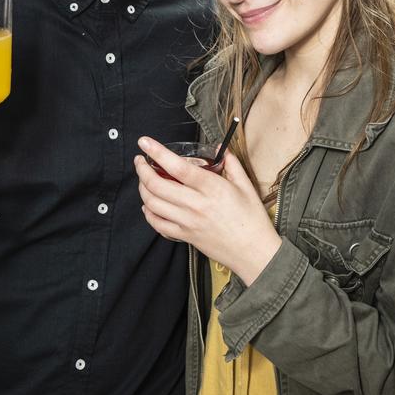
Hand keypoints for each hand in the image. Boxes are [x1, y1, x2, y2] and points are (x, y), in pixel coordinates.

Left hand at [134, 138, 280, 285]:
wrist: (254, 252)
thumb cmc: (252, 219)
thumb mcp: (246, 186)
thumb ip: (231, 164)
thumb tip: (220, 149)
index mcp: (212, 188)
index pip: (177, 167)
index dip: (157, 152)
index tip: (144, 142)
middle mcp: (196, 205)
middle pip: (157, 185)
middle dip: (142, 169)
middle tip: (140, 160)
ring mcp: (188, 222)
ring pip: (153, 204)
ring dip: (142, 189)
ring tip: (143, 179)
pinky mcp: (185, 236)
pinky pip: (158, 224)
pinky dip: (148, 213)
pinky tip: (148, 205)